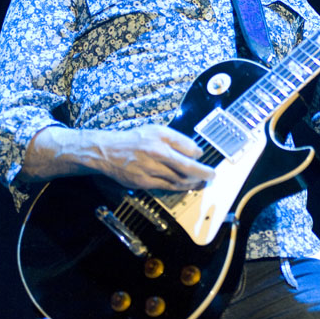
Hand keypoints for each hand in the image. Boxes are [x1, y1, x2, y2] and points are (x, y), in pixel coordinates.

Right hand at [88, 124, 215, 190]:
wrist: (107, 151)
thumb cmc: (135, 140)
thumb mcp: (156, 130)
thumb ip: (177, 139)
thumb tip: (196, 152)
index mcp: (161, 138)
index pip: (188, 147)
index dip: (199, 154)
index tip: (203, 157)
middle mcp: (156, 153)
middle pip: (187, 167)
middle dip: (203, 172)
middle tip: (212, 175)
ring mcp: (150, 169)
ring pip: (178, 179)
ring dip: (193, 182)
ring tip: (202, 181)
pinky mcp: (144, 182)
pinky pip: (167, 187)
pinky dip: (180, 188)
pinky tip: (187, 186)